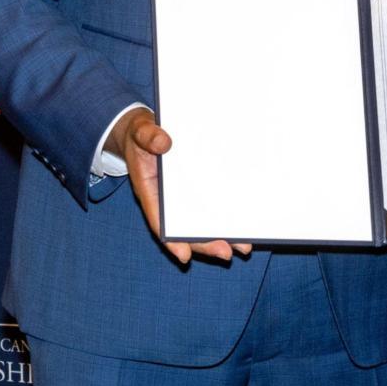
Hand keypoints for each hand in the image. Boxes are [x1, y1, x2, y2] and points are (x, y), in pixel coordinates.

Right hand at [106, 108, 251, 264]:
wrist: (147, 129)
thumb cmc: (142, 133)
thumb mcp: (141, 130)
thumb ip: (148, 136)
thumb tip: (164, 143)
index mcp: (150, 190)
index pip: (159, 220)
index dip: (171, 240)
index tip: (184, 256)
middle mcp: (168, 200)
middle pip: (185, 229)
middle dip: (205, 243)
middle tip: (227, 253)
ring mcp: (183, 197)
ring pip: (201, 222)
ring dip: (221, 236)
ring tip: (244, 247)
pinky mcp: (197, 188)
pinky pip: (211, 206)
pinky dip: (225, 217)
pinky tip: (245, 226)